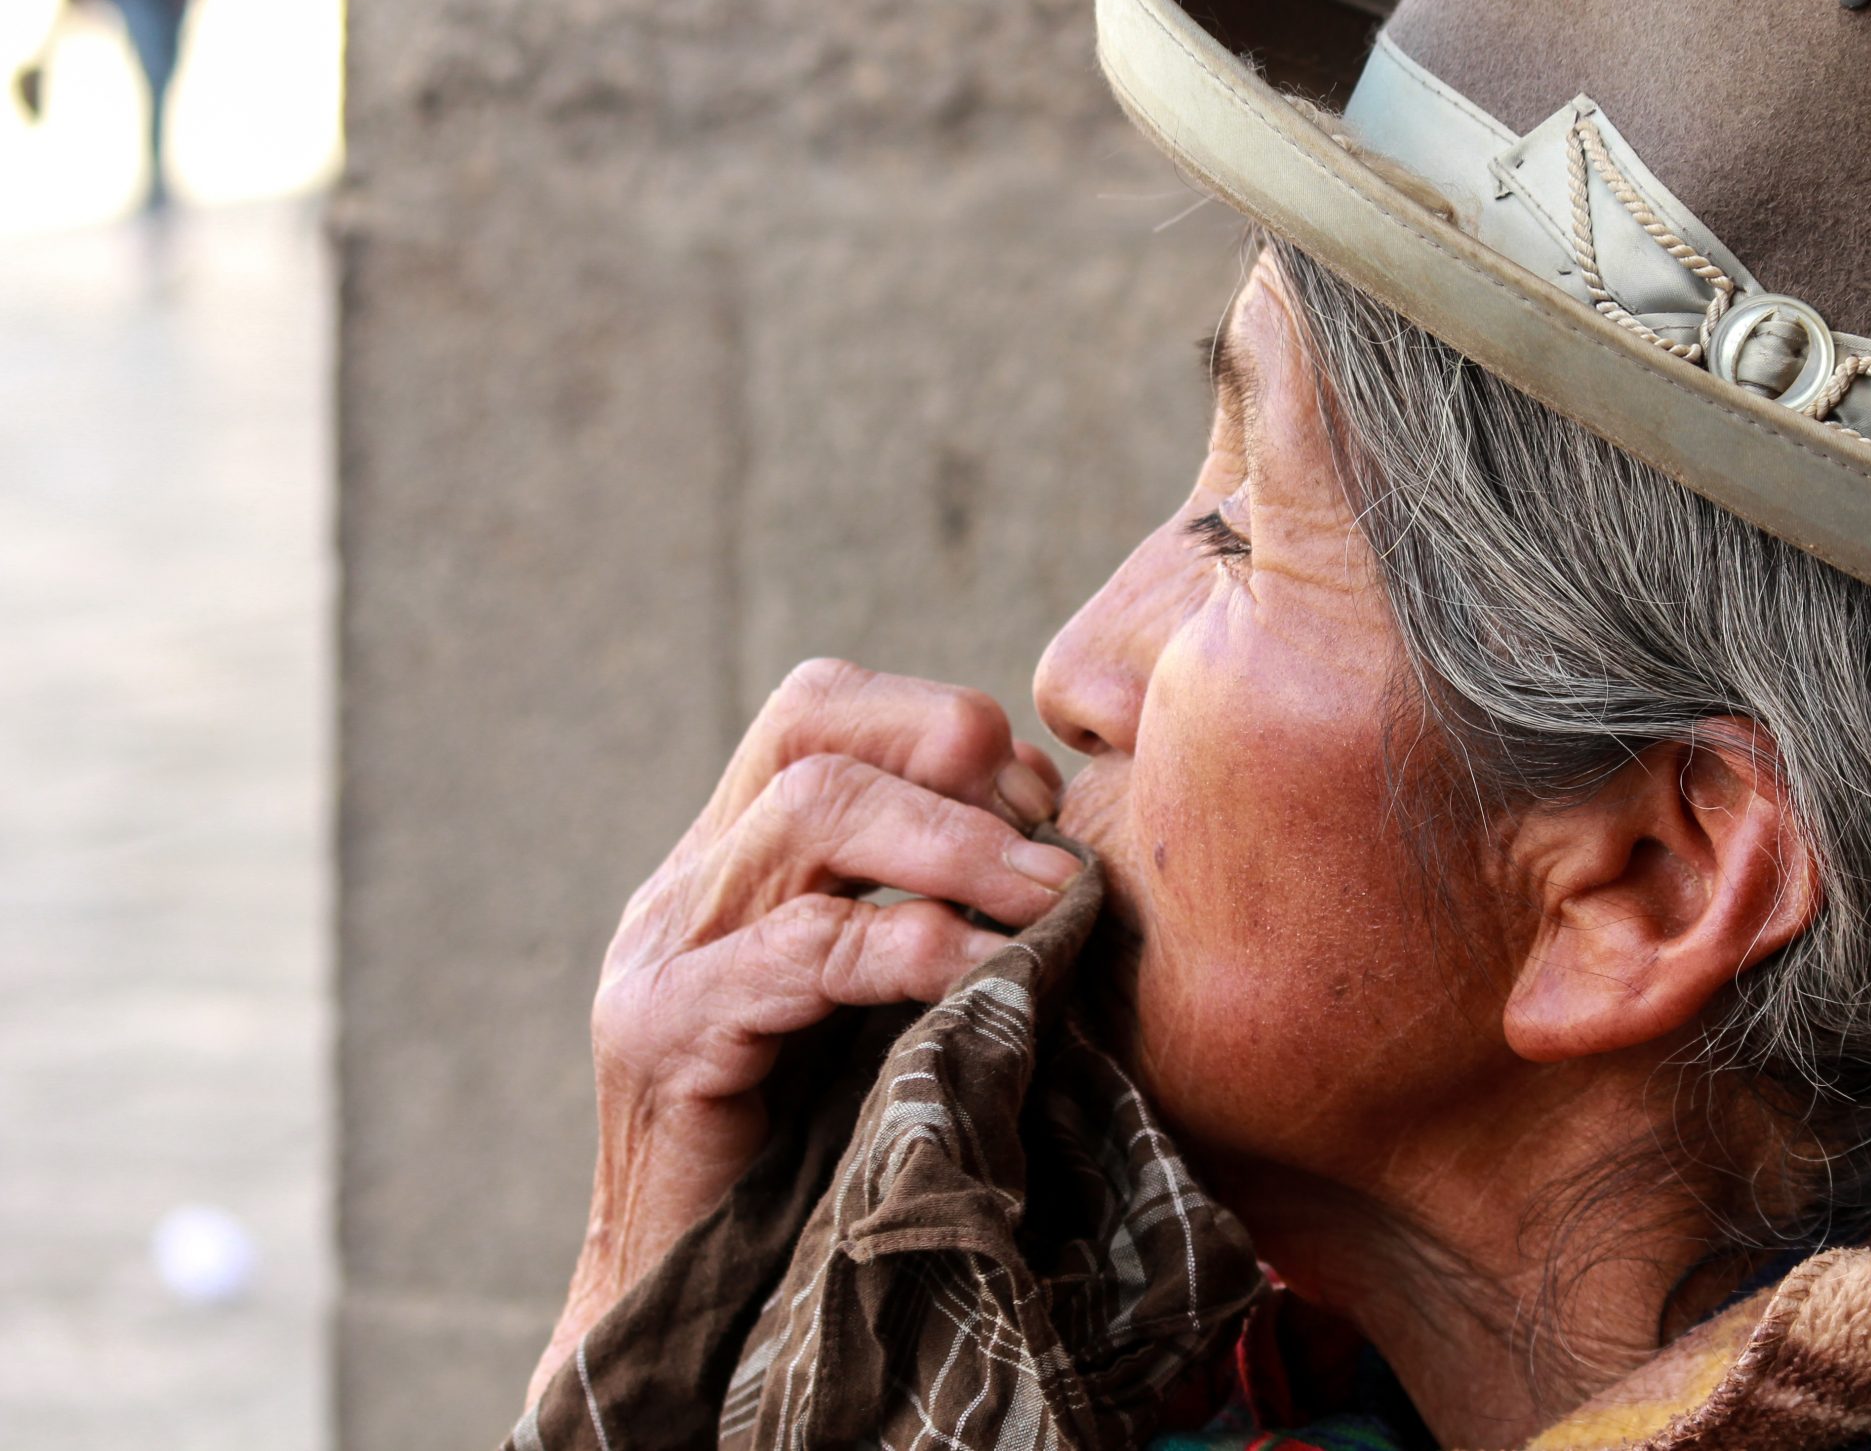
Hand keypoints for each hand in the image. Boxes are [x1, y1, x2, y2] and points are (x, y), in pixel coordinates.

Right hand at [529, 660, 1072, 1402]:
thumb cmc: (811, 1152)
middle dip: (952, 755)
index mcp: (729, 859)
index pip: (820, 708)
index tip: (1041, 797)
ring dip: (956, 843)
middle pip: (811, 727)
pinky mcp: (663, 1037)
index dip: (940, 724)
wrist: (686, 1305)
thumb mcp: (875, 1006)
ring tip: (1046, 898)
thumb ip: (928, 917)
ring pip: (809, 812)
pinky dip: (910, 944)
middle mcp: (684, 884)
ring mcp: (662, 954)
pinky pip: (799, 947)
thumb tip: (1066, 854)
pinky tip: (983, 973)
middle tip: (1054, 839)